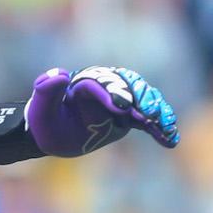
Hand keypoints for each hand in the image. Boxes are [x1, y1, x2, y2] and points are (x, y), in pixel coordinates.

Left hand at [25, 66, 178, 156]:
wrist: (52, 134)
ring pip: (143, 101)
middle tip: (149, 115)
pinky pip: (147, 119)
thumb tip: (59, 73)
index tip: (121, 106)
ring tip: (166, 126)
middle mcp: (106, 87)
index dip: (113, 91)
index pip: (102, 83)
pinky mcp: (128, 116)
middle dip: (141, 99)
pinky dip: (160, 127)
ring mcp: (119, 102)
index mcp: (86, 82)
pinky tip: (171, 139)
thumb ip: (46, 90)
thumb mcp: (40, 108)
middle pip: (129, 87)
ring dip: (157, 112)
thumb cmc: (45, 120)